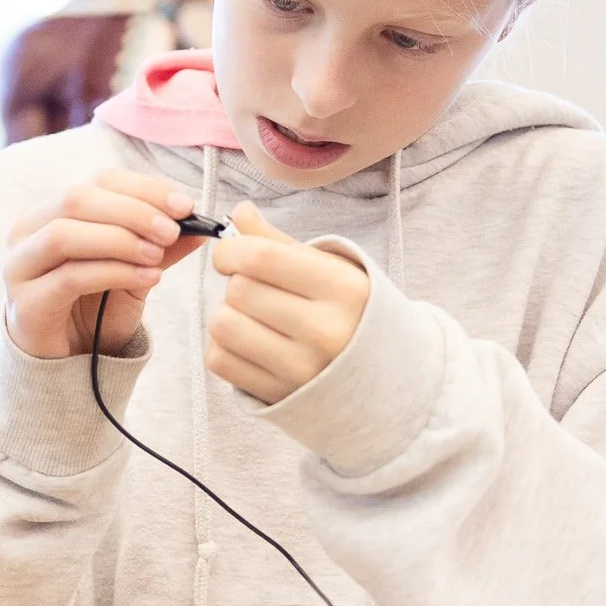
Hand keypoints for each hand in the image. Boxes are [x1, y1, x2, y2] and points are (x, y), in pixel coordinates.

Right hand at [3, 169, 207, 359]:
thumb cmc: (96, 309)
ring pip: (64, 234)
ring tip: (157, 256)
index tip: (185, 205)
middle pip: (76, 199)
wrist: (68, 362)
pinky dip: (113, 272)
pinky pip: (69, 278)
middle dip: (132, 211)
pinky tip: (148, 278)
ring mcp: (19, 267)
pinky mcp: (25, 304)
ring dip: (119, 239)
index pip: (97, 181)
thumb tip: (198, 226)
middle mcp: (26, 232)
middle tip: (172, 231)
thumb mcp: (134, 270)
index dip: (143, 188)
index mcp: (51, 211)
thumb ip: (159, 247)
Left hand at [205, 202, 371, 403]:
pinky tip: (248, 342)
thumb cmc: (351, 312)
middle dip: (235, 282)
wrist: (386, 377)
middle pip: (239, 290)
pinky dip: (222, 346)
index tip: (231, 254)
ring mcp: (301, 368)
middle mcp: (325, 330)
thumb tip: (240, 211)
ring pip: (223, 325)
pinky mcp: (278, 394)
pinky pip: (219, 360)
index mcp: (343, 289)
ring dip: (227, 313)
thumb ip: (279, 242)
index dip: (230, 250)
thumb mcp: (331, 270)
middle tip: (254, 288)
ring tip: (251, 315)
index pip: (261, 257)